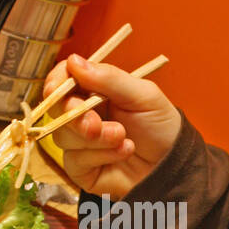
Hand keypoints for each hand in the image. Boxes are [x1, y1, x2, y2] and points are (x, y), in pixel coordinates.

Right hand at [41, 53, 181, 198]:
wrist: (172, 164)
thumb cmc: (160, 125)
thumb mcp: (142, 95)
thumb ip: (109, 78)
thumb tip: (73, 60)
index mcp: (94, 90)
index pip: (62, 80)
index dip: (55, 83)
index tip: (57, 88)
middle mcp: (82, 114)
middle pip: (57, 110)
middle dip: (76, 117)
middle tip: (96, 125)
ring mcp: (79, 142)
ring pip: (63, 137)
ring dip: (96, 139)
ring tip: (124, 138)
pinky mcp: (81, 168)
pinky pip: (74, 160)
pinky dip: (101, 155)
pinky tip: (123, 151)